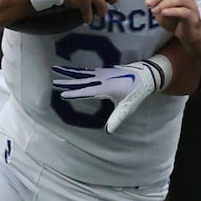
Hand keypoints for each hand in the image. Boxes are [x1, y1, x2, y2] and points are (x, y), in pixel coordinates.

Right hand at [52, 58, 167, 132]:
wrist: (146, 75)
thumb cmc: (136, 93)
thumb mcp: (127, 108)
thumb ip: (117, 118)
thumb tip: (109, 131)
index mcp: (105, 88)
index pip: (86, 92)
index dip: (73, 94)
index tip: (61, 94)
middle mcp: (102, 79)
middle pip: (81, 80)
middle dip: (66, 82)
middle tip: (54, 81)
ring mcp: (102, 73)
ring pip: (82, 73)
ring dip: (69, 72)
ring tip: (56, 69)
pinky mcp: (104, 71)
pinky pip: (88, 71)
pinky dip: (79, 71)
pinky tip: (74, 72)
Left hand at [144, 0, 198, 37]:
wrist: (187, 33)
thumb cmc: (174, 20)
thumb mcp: (161, 11)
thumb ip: (156, 5)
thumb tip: (149, 1)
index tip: (147, 1)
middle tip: (148, 4)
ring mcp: (190, 4)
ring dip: (164, 4)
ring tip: (155, 11)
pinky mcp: (192, 15)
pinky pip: (184, 11)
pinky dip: (172, 11)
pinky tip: (163, 13)